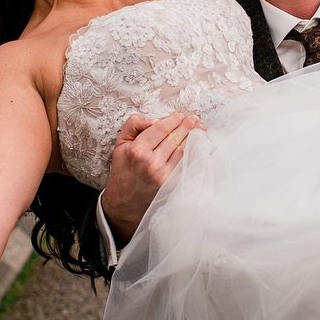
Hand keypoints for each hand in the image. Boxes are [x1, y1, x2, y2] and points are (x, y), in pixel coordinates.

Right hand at [101, 112, 202, 237]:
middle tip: (195, 118)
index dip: (173, 120)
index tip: (180, 115)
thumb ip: (134, 125)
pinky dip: (193, 153)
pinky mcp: (171, 185)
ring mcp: (163, 175)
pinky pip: (185, 164)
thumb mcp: (120, 145)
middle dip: (187, 126)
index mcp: (137, 151)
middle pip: (174, 138)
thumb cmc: (122, 172)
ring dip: (193, 137)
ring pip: (183, 150)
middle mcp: (151, 162)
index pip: (160, 129)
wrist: (123, 205)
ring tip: (200, 128)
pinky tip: (199, 145)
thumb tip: (154, 119)